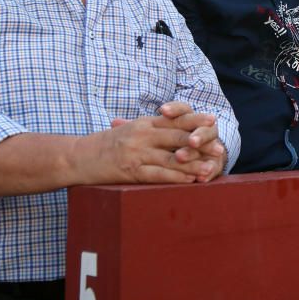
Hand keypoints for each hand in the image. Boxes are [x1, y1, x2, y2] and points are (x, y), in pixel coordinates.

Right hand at [76, 103, 221, 183]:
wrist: (78, 157)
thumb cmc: (107, 144)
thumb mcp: (130, 129)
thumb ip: (152, 128)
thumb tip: (177, 128)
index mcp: (144, 123)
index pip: (175, 119)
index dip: (195, 119)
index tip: (213, 120)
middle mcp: (142, 135)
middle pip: (177, 137)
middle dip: (201, 143)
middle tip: (220, 149)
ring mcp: (136, 153)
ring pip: (171, 158)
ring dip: (193, 164)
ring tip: (211, 168)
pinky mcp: (130, 171)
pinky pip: (157, 174)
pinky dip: (176, 178)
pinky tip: (190, 181)